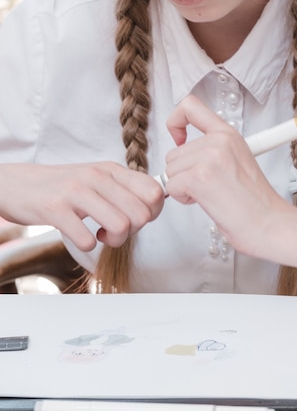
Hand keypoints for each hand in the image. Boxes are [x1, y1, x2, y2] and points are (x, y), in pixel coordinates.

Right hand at [0, 162, 164, 250]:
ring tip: (99, 235)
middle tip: (114, 230)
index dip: (152, 213)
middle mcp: (97, 176)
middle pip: (142, 214)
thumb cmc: (66, 188)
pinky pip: (87, 240)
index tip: (134, 218)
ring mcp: (76, 191)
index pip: (155, 192)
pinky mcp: (55, 209)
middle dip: (133, 232)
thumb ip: (126, 189)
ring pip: (120, 226)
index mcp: (112, 170)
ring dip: (113, 241)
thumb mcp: (99, 179)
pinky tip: (80, 235)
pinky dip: (87, 245)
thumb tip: (156, 204)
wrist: (21, 185)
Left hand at [165, 95, 287, 255]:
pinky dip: (182, 198)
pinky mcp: (200, 177)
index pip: (190, 106)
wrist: (270, 224)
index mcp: (228, 134)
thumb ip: (212, 149)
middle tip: (208, 186)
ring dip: (183, 187)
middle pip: (173, 152)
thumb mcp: (237, 160)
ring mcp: (209, 157)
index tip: (179, 140)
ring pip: (170, 170)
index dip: (175, 122)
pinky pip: (171, 185)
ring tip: (210, 195)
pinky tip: (205, 201)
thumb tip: (182, 150)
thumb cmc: (254, 202)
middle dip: (182, 173)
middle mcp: (219, 141)